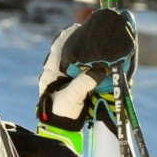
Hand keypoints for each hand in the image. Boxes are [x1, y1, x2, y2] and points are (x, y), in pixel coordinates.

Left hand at [37, 9, 135, 130]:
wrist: (62, 130)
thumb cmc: (61, 112)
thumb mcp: (72, 96)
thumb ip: (85, 82)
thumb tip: (102, 70)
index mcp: (52, 71)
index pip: (58, 47)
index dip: (68, 36)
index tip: (79, 27)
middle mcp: (60, 73)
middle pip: (71, 54)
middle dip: (82, 46)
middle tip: (95, 38)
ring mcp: (69, 81)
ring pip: (80, 64)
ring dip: (90, 58)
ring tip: (102, 51)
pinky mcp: (78, 89)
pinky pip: (87, 75)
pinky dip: (95, 70)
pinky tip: (104, 67)